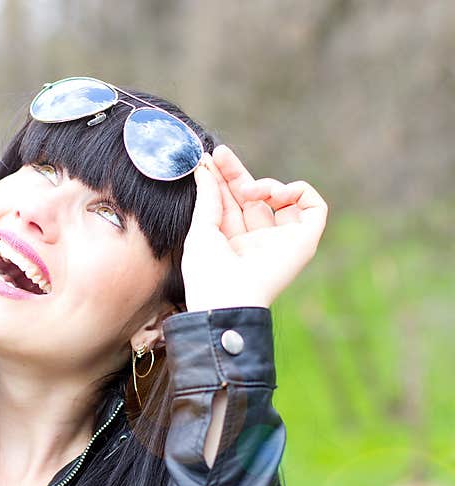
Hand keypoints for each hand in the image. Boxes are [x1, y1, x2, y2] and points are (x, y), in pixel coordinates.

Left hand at [182, 145, 327, 311]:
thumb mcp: (201, 229)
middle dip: (237, 173)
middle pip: (252, 197)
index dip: (223, 179)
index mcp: (232, 242)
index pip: (231, 202)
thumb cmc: (208, 273)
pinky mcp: (304, 242)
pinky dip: (300, 191)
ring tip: (249, 191)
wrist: (227, 299)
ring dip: (264, 185)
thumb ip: (207, 197)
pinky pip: (314, 208)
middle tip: (221, 154)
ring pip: (281, 198)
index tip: (210, 158)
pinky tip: (277, 194)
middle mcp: (257, 241)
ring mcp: (281, 241)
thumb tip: (204, 167)